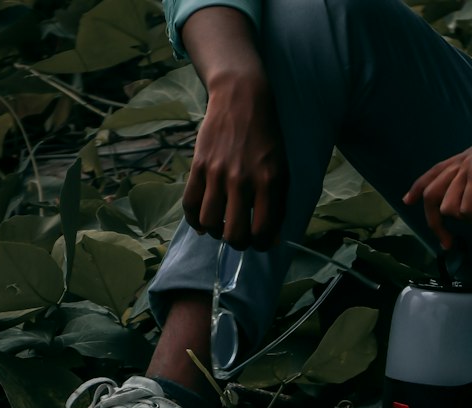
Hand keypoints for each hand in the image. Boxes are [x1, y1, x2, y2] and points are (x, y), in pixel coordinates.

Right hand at [182, 71, 287, 250]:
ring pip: (209, 223)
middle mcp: (242, 181)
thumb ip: (278, 205)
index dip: (261, 244)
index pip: (263, 232)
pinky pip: (189, 205)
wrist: (241, 98)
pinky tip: (201, 220)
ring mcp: (218, 173)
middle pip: (234, 235)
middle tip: (239, 235)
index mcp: (269, 182)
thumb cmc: (266, 138)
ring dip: (214, 231)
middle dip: (237, 242)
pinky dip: (193, 220)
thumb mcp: (281, 170)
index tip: (260, 241)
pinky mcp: (199, 166)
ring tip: (220, 224)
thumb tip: (272, 240)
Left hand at [403, 100, 471, 249]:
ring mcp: (471, 167)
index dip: (418, 188)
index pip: (434, 172)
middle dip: (435, 224)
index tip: (408, 201)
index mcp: (469, 158)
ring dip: (464, 221)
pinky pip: (466, 208)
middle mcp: (465, 162)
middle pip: (431, 195)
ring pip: (446, 206)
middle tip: (448, 243)